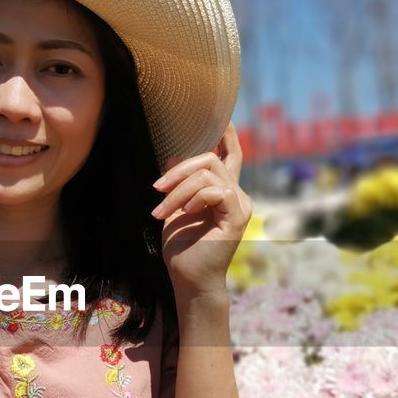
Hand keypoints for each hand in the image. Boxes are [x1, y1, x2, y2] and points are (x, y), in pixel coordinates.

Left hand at [150, 122, 251, 301]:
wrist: (189, 280)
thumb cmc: (182, 249)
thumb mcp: (174, 209)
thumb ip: (178, 184)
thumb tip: (173, 156)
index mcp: (224, 193)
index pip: (231, 157)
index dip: (227, 136)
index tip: (222, 118)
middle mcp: (236, 196)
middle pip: (211, 160)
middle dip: (179, 170)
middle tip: (156, 188)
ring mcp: (240, 205)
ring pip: (209, 174)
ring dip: (178, 189)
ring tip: (161, 210)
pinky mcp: (237, 216)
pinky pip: (215, 190)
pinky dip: (193, 198)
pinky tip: (182, 213)